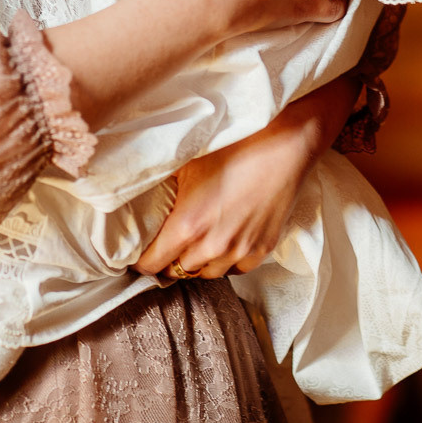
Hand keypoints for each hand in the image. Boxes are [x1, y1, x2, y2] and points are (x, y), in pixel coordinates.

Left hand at [135, 106, 322, 279]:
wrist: (283, 148)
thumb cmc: (234, 149)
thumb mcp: (187, 165)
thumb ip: (165, 190)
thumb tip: (142, 197)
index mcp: (187, 226)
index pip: (152, 264)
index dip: (142, 262)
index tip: (138, 257)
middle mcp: (212, 246)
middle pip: (179, 271)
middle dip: (170, 260)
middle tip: (167, 247)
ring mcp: (240, 251)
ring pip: (208, 273)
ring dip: (198, 263)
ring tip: (195, 246)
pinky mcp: (262, 249)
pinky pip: (236, 270)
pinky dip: (226, 262)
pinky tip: (223, 245)